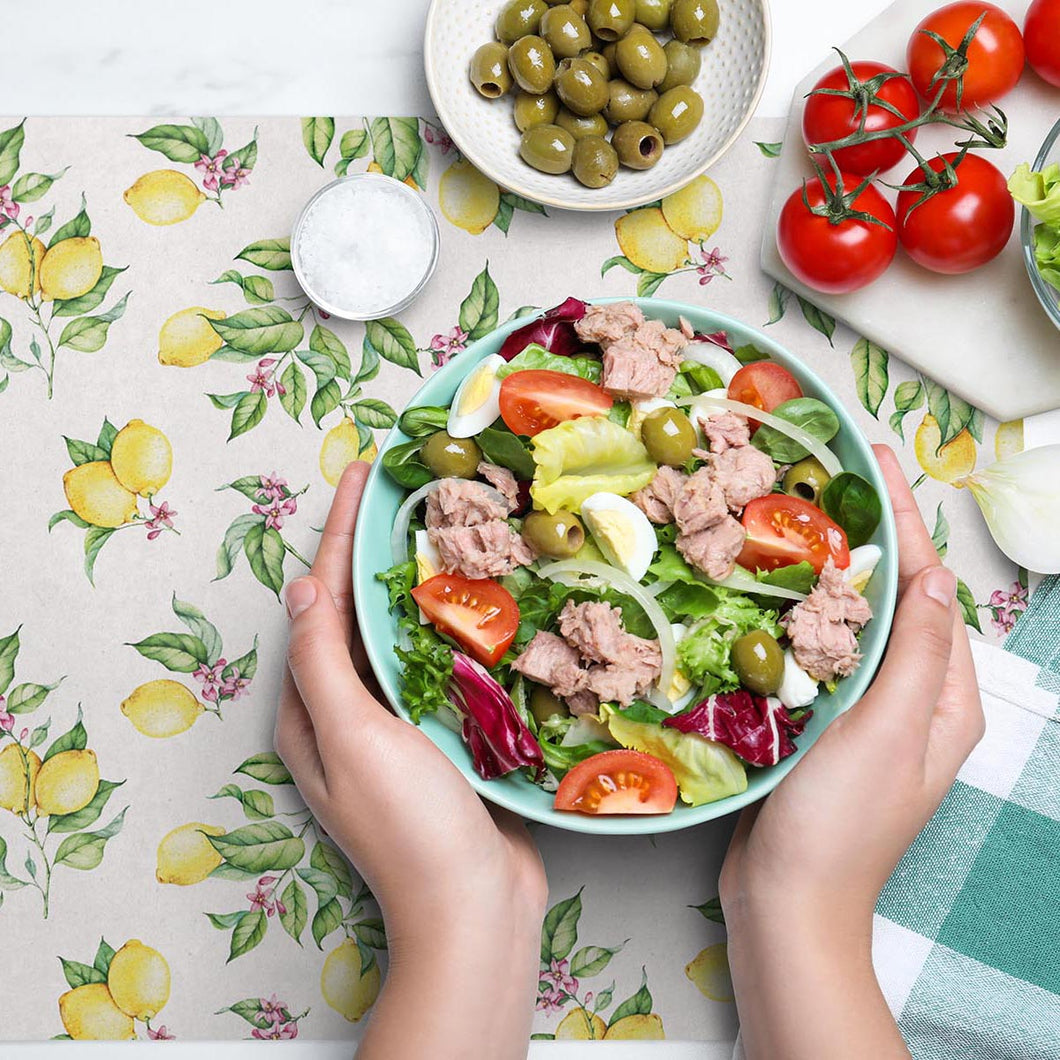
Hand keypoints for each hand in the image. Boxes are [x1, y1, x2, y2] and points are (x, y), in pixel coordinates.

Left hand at [276, 462, 546, 1058]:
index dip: (338, 535)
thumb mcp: (353, 737)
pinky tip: (481, 599)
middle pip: (359, 614)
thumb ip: (322, 663)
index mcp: (312, 710)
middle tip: (406, 491)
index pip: (320, 603)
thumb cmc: (410, 824)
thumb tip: (303, 585)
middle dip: (376, 552)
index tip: (361, 473)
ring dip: (419, 584)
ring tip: (445, 528)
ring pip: (404, 636)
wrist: (477, 908)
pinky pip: (444, 666)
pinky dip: (456, 627)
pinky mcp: (445, 736)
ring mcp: (399, 726)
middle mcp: (348, 713)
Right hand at [720, 445, 983, 1059]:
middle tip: (825, 474)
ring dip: (826, 566)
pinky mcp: (818, 719)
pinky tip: (766, 583)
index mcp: (944, 697)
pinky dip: (795, 610)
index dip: (901, 519)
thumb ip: (916, 653)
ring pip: (849, 618)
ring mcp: (863, 708)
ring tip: (791, 512)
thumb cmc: (842, 823)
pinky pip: (814, 649)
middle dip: (864, 532)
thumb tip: (930, 574)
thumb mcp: (891, 730)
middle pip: (891, 594)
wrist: (786, 899)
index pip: (927, 587)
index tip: (870, 460)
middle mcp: (911, 697)